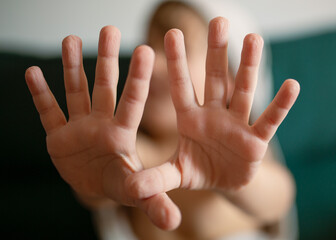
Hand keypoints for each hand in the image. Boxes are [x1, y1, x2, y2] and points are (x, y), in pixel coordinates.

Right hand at [25, 26, 179, 229]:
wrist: (97, 184)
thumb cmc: (121, 184)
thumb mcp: (135, 192)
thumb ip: (154, 201)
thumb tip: (174, 223)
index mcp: (123, 133)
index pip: (133, 102)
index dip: (139, 78)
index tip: (147, 50)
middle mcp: (102, 122)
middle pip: (104, 87)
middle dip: (106, 59)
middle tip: (109, 29)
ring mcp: (79, 125)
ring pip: (76, 90)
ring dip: (72, 66)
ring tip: (70, 39)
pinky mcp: (58, 134)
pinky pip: (48, 111)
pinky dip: (40, 94)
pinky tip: (33, 73)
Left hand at [126, 17, 299, 209]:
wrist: (225, 182)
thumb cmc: (199, 171)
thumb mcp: (176, 174)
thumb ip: (156, 179)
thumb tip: (131, 188)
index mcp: (190, 120)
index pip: (182, 88)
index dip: (177, 63)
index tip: (170, 34)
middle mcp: (213, 116)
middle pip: (215, 80)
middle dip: (216, 52)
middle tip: (217, 20)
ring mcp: (236, 125)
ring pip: (243, 91)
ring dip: (249, 67)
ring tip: (253, 39)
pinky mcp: (256, 140)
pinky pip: (269, 120)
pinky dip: (280, 105)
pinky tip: (292, 85)